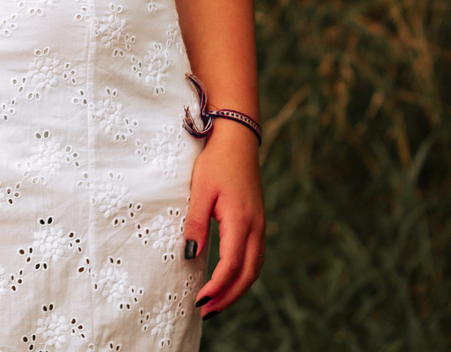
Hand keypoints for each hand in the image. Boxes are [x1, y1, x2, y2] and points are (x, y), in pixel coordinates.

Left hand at [183, 124, 264, 317]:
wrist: (237, 139)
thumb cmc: (216, 161)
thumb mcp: (201, 190)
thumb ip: (196, 223)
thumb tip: (190, 256)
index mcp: (241, 221)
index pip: (231, 266)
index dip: (216, 287)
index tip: (198, 301)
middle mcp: (256, 227)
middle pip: (247, 275)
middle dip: (228, 297)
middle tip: (207, 311)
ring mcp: (260, 225)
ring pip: (254, 269)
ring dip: (237, 289)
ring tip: (216, 302)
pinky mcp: (258, 222)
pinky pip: (255, 258)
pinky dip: (244, 275)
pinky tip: (229, 280)